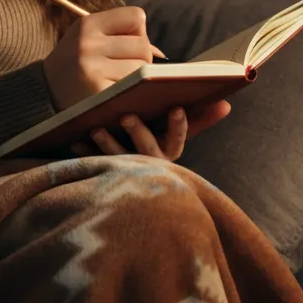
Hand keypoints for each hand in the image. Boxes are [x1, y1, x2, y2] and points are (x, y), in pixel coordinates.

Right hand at [42, 6, 153, 110]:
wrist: (42, 95)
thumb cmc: (75, 64)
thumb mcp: (90, 40)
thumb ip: (123, 37)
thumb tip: (160, 54)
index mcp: (88, 24)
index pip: (136, 16)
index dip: (137, 31)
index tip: (125, 43)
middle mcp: (88, 44)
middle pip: (143, 45)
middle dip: (139, 58)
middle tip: (120, 68)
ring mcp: (92, 69)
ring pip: (142, 68)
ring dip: (136, 78)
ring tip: (115, 81)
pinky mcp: (97, 93)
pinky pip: (132, 89)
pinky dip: (129, 93)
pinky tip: (114, 95)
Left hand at [72, 100, 231, 162]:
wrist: (132, 198)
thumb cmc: (158, 149)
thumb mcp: (177, 135)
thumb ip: (201, 120)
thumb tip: (227, 104)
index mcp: (170, 152)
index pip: (178, 140)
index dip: (178, 126)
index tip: (175, 108)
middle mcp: (152, 166)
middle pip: (147, 151)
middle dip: (138, 134)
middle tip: (127, 115)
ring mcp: (129, 174)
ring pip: (119, 160)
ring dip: (108, 144)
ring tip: (96, 129)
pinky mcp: (107, 178)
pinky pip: (95, 167)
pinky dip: (85, 154)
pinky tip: (75, 141)